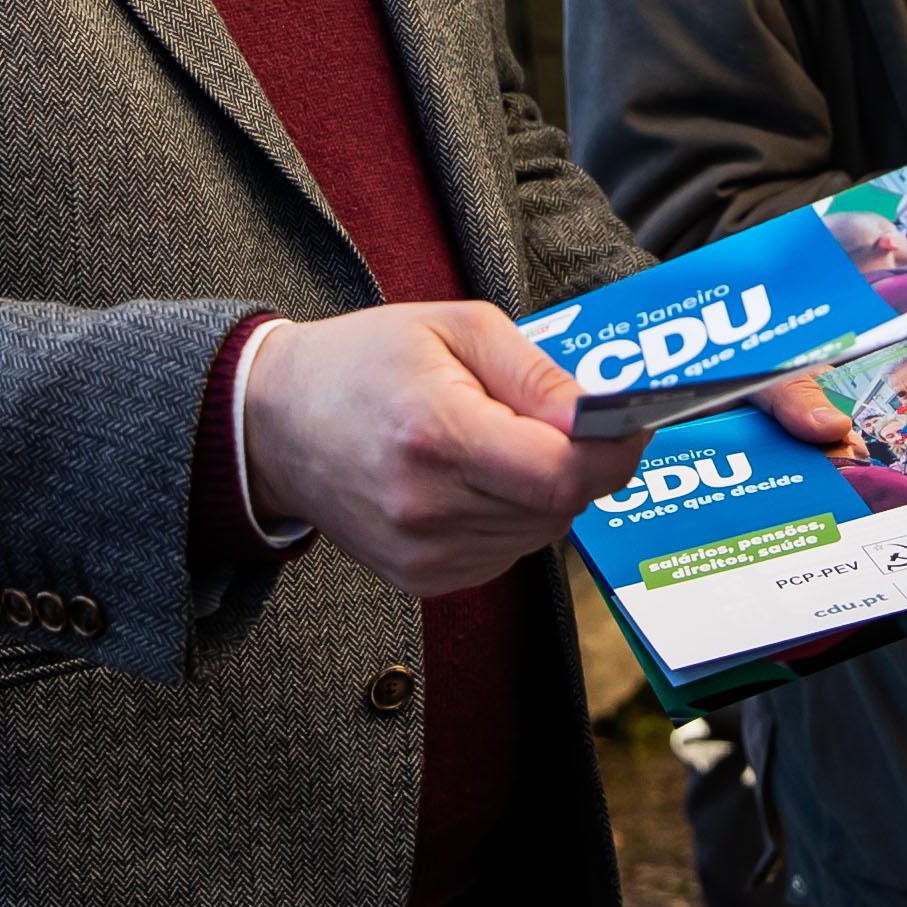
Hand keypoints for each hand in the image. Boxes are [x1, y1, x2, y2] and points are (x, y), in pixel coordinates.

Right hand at [238, 299, 666, 592]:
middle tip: (560, 419)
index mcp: (436, 433)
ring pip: (540, 533)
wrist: (275, 424)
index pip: (560, 472)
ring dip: (545, 491)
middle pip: (559, 504)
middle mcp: (427, 506)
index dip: (612, 451)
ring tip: (499, 442)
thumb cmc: (365, 362)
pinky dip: (512, 517)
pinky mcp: (421, 579)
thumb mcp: (456, 327)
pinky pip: (508, 553)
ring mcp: (422, 553)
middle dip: (579, 462)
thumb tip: (601, 413)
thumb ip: (536, 373)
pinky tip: (476, 478)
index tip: (631, 423)